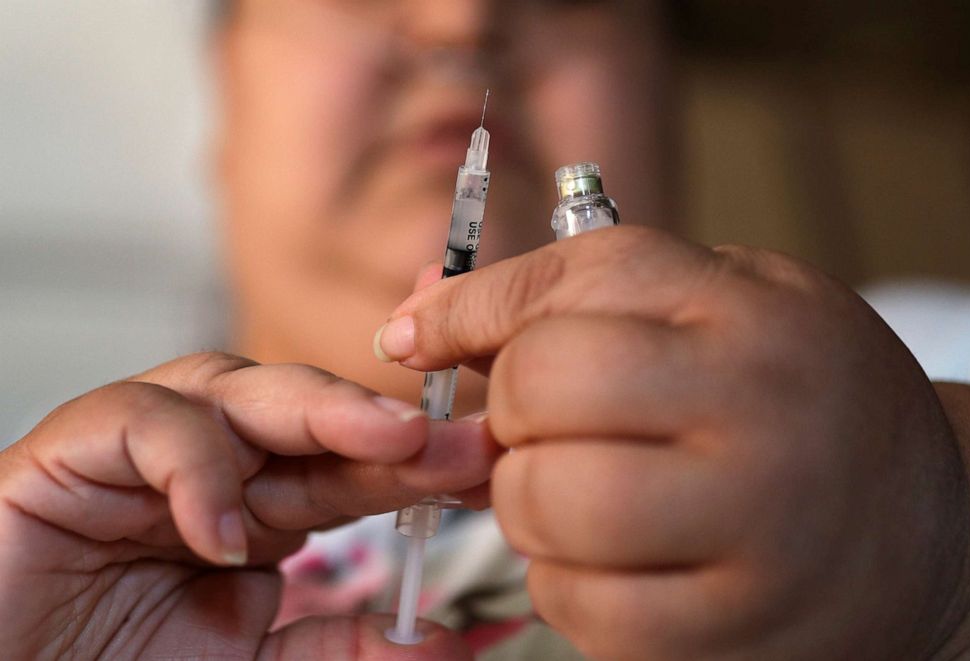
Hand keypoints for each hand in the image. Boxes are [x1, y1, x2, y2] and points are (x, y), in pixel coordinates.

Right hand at [0, 352, 492, 659]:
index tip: (483, 468)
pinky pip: (142, 424)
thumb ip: (336, 646)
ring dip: (316, 413)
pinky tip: (219, 533)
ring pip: (235, 388)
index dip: (416, 463)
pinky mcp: (72, 450)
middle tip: (452, 440)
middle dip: (383, 424)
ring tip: (384, 448)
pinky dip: (191, 468)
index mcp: (258, 505)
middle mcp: (212, 463)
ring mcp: (144, 448)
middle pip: (306, 412)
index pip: (349, 464)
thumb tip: (442, 642)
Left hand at [374, 226, 969, 659]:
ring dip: (527, 502)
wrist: (928, 523)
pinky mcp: (735, 628)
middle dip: (508, 413)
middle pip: (539, 388)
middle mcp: (756, 407)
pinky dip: (565, 583)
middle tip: (542, 429)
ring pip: (545, 504)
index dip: (471, 313)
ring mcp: (754, 526)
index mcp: (746, 310)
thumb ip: (569, 300)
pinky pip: (578, 606)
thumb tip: (410, 327)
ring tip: (581, 492)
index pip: (566, 285)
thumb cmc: (794, 396)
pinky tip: (615, 561)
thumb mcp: (715, 307)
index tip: (424, 337)